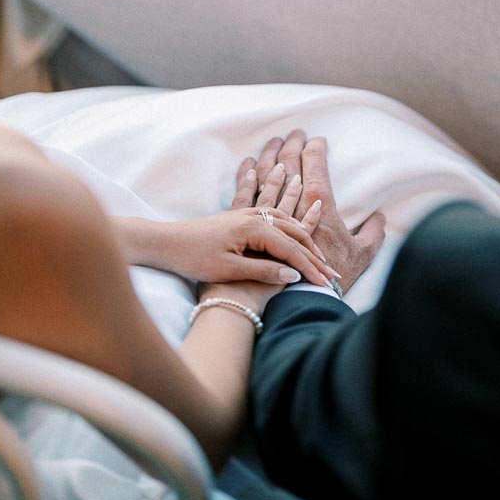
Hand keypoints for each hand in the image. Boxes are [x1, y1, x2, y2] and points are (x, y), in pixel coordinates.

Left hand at [164, 169, 332, 287]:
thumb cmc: (193, 258)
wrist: (166, 242)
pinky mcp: (239, 217)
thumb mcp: (229, 269)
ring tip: (322, 252)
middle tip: (332, 272)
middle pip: (294, 234)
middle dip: (315, 254)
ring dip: (305, 235)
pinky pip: (272, 216)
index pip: (292, 250)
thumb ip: (263, 271)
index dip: (311, 268)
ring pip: (286, 222)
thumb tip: (293, 274)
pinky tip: (294, 221)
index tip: (326, 284)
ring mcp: (246, 214)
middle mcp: (253, 216)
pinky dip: (288, 221)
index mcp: (254, 228)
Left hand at [246, 131, 384, 293]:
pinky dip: (246, 178)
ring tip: (272, 142)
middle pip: (289, 167)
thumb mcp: (360, 255)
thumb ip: (372, 233)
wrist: (297, 298)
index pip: (315, 167)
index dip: (315, 150)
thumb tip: (379, 217)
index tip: (317, 139)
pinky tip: (247, 165)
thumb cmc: (330, 279)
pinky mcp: (252, 227)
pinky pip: (246, 195)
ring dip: (270, 156)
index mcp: (317, 206)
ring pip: (267, 177)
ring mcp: (269, 215)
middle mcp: (292, 205)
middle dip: (293, 146)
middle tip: (294, 133)